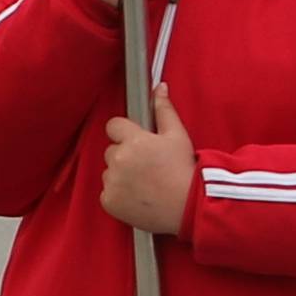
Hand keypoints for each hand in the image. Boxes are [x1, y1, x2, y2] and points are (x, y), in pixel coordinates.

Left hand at [95, 115, 193, 235]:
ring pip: (109, 172)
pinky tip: (138, 196)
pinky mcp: (110, 201)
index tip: (136, 142)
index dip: (124, 132)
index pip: (113, 126)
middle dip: (125, 156)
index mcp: (134, 141)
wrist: (188, 207)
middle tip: (147, 166)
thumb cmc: (184, 171)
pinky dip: (118, 195)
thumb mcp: (178, 136)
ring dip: (121, 175)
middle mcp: (119, 160)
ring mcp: (113, 182)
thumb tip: (159, 88)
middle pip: (111, 151)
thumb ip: (163, 110)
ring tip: (145, 183)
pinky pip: (107, 193)